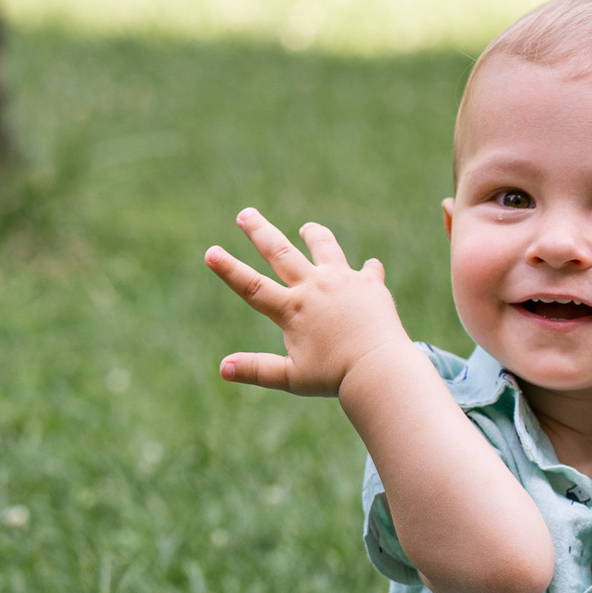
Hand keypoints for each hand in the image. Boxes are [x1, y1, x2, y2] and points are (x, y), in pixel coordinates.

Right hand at [205, 208, 412, 396]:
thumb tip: (222, 368)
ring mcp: (344, 281)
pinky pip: (369, 270)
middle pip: (281, 252)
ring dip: (314, 235)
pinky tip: (369, 267)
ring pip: (325, 247)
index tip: (211, 252)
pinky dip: (368, 269)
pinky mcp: (371, 284)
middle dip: (259, 231)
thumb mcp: (292, 377)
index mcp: (292, 309)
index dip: (229, 269)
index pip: (252, 286)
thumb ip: (257, 369)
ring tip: (307, 229)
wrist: (380, 369)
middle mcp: (315, 287)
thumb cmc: (335, 378)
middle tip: (245, 214)